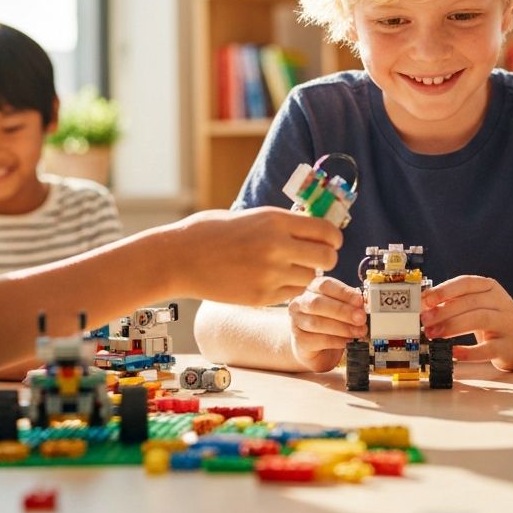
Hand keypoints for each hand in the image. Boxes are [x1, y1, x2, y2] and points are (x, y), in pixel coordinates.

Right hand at [171, 206, 341, 305]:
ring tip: (286, 269)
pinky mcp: (261, 296)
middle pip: (327, 257)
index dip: (333, 238)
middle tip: (313, 258)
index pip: (327, 231)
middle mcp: (278, 246)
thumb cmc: (211, 232)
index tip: (329, 241)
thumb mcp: (252, 216)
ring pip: (310, 279)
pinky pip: (290, 294)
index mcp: (276, 220)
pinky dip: (287, 289)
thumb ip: (282, 223)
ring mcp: (270, 274)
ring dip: (304, 275)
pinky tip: (271, 280)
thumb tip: (312, 226)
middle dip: (325, 258)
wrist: (179, 257)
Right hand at [287, 276, 366, 372]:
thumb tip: (364, 305)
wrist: (319, 347)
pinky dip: (335, 341)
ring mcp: (297, 322)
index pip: (325, 285)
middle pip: (317, 303)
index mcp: (314, 288)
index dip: (343, 292)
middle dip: (342, 311)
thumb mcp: (343, 308)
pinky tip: (347, 341)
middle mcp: (301, 303)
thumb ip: (351, 304)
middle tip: (361, 318)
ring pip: (316, 323)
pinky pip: (317, 340)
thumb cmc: (333, 322)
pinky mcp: (299, 340)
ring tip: (358, 332)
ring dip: (341, 328)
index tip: (360, 301)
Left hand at [420, 276, 512, 371]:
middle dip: (444, 311)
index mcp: (490, 288)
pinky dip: (469, 352)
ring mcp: (506, 324)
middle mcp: (501, 303)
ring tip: (433, 334)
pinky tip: (453, 352)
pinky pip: (488, 349)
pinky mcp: (507, 347)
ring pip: (480, 319)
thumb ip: (454, 302)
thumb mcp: (478, 304)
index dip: (445, 290)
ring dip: (453, 326)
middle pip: (471, 302)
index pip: (466, 283)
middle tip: (425, 320)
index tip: (425, 299)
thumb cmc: (493, 317)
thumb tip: (424, 306)